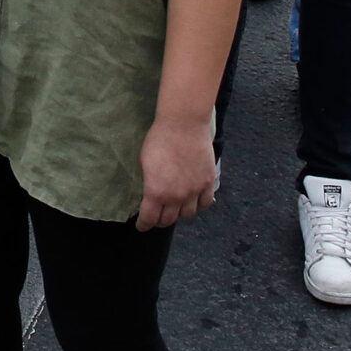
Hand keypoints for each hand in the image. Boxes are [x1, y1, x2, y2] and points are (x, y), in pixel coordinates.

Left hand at [135, 114, 217, 231]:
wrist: (183, 124)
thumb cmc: (159, 139)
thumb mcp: (144, 162)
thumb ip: (148, 183)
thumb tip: (148, 194)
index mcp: (156, 193)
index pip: (149, 219)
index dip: (144, 225)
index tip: (142, 226)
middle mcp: (176, 197)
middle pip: (168, 220)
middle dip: (159, 221)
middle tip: (156, 218)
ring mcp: (194, 191)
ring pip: (187, 214)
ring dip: (178, 215)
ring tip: (174, 210)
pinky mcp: (208, 183)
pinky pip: (204, 204)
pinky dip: (197, 207)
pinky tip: (192, 203)